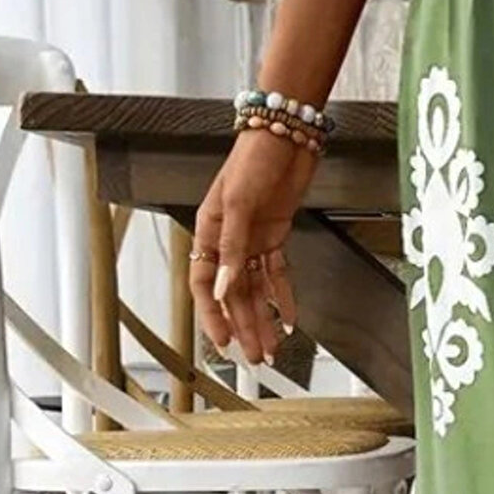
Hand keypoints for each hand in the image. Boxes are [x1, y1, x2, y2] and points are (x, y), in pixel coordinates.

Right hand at [190, 130, 320, 364]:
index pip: (204, 284)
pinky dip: (283, 296)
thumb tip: (222, 289)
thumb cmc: (253, 160)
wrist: (286, 137)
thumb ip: (231, 248)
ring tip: (271, 347)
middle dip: (244, 326)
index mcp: (208, 232)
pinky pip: (277, 273)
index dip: (212, 314)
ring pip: (256, 289)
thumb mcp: (237, 203)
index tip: (224, 341)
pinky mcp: (275, 235)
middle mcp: (228, 240)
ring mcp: (252, 239)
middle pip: (233, 294)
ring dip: (263, 318)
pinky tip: (288, 318)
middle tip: (255, 356)